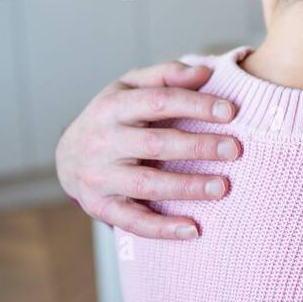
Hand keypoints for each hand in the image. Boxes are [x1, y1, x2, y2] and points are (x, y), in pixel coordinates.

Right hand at [55, 61, 241, 238]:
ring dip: (186, 187)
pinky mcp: (100, 207)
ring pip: (147, 184)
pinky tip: (194, 229)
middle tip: (235, 149)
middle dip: (198, 147)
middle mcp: (102, 141)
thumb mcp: (129, 87)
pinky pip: (133, 221)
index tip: (230, 112)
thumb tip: (205, 72)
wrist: (67, 157)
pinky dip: (163, 228)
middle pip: (155, 144)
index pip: (158, 102)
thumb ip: (166, 76)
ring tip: (222, 187)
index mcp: (112, 107)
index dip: (195, 106)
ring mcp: (99, 177)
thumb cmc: (113, 117)